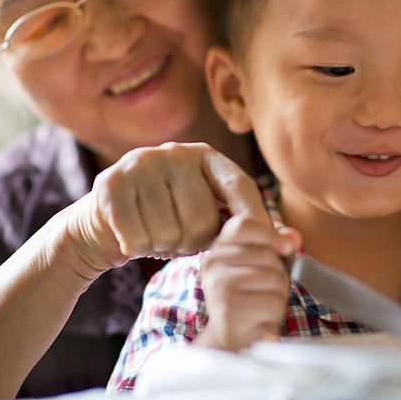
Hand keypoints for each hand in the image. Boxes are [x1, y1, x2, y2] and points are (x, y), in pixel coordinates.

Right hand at [62, 142, 270, 275]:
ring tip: (155, 234)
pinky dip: (136, 247)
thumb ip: (251, 231)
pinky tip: (133, 237)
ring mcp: (142, 162)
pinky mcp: (111, 181)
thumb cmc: (168, 222)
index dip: (255, 220)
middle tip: (178, 236)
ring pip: (168, 231)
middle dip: (192, 242)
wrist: (106, 223)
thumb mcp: (212, 222)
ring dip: (162, 246)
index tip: (267, 248)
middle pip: (202, 219)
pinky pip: (136, 235)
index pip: (241, 186)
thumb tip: (294, 244)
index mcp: (208, 156)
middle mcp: (177, 152)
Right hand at [195, 215, 298, 350]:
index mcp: (219, 248)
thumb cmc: (250, 297)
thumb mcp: (262, 265)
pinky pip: (272, 302)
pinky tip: (259, 318)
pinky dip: (273, 313)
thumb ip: (277, 245)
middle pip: (268, 255)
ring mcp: (219, 287)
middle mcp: (213, 264)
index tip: (282, 249)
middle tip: (263, 290)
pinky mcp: (229, 310)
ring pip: (274, 279)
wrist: (232, 338)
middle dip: (278, 275)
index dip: (270, 234)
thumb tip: (293, 238)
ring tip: (260, 304)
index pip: (245, 224)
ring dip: (277, 295)